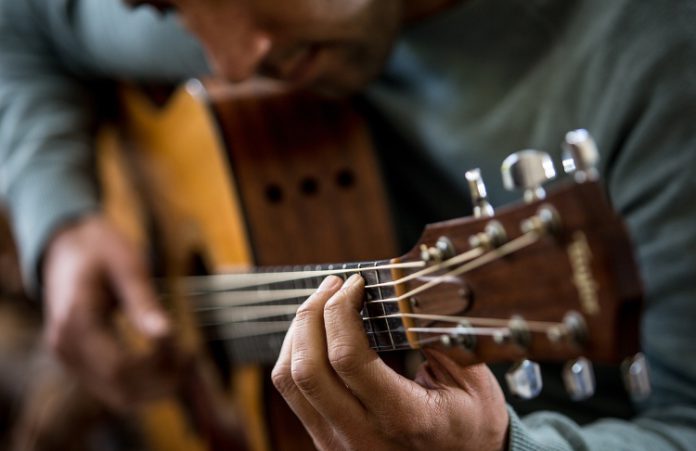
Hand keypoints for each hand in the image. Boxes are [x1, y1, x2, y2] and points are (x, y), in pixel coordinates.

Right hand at [42, 214, 187, 408]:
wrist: (66, 246)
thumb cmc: (100, 249)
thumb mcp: (128, 266)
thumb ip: (144, 301)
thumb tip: (166, 334)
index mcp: (76, 320)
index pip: (121, 365)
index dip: (159, 365)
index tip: (188, 349)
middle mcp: (66, 347)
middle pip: (120, 388)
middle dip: (161, 381)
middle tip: (193, 359)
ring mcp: (68, 357)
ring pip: (117, 395)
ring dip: (154, 387)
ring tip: (184, 361)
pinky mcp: (77, 360)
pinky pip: (112, 387)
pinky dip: (142, 383)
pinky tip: (166, 362)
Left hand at [272, 274, 508, 450]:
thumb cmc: (472, 421)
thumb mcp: (471, 379)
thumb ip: (437, 337)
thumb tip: (401, 293)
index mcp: (405, 419)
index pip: (348, 359)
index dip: (342, 311)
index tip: (356, 283)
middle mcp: (363, 436)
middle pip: (307, 369)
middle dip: (312, 314)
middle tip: (333, 285)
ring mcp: (339, 443)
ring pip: (290, 381)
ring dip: (298, 333)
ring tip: (321, 304)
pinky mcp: (328, 440)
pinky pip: (294, 394)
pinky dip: (296, 354)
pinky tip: (316, 333)